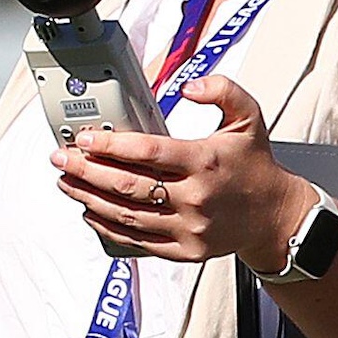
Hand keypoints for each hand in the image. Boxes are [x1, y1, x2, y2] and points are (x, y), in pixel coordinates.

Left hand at [51, 76, 316, 266]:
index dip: (110, 145)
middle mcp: (196, 197)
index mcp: (207, 161)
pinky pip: (137, 240)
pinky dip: (107, 227)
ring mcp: (189, 227)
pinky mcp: (185, 250)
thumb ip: (223, 91)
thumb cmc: (255, 164)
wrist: (275, 214)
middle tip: (62, 159)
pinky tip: (90, 211)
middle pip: (127, 185)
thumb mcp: (249, 117)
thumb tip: (190, 86)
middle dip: (86, 171)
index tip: (84, 138)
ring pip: (125, 215)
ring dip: (88, 198)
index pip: (147, 152)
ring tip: (67, 183)